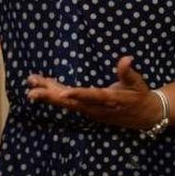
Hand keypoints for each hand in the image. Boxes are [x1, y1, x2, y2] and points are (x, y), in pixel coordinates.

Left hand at [26, 55, 161, 130]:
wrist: (144, 116)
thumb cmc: (140, 96)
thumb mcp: (138, 83)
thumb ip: (128, 72)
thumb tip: (127, 59)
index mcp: (110, 100)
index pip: (92, 97)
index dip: (77, 95)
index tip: (62, 92)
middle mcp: (96, 108)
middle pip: (71, 103)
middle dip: (51, 97)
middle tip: (32, 91)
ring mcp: (90, 110)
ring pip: (66, 103)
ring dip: (48, 94)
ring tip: (30, 85)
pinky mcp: (87, 109)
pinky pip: (68, 102)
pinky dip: (54, 94)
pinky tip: (42, 87)